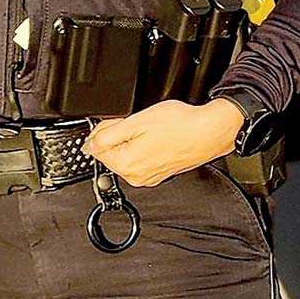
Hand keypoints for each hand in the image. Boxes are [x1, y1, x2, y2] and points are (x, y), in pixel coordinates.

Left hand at [84, 98, 243, 187]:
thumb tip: (88, 145)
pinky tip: (160, 137)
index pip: (96, 148)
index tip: (120, 122)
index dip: (106, 129)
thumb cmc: (180, 125)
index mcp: (126, 165)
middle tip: (140, 124)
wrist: (211, 131)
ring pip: (128, 154)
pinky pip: (143, 158)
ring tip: (153, 130)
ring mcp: (150, 177)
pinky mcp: (162, 173)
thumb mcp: (135, 122)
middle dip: (120, 136)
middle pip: (112, 152)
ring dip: (134, 141)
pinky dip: (146, 147)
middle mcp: (136, 177)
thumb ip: (106, 135)